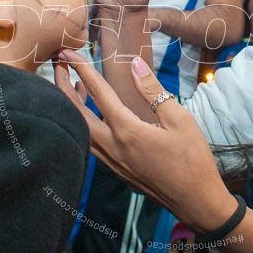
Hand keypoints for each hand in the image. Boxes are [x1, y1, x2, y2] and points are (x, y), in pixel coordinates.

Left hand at [53, 49, 236, 233]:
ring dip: (70, 107)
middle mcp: (113, 147)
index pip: (97, 93)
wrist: (196, 201)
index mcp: (128, 131)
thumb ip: (153, 91)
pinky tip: (93, 116)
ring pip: (79, 131)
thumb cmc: (193, 160)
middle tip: (57, 63)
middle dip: (61, 85)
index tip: (69, 51)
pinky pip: (90, 144)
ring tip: (71, 86)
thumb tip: (135, 65)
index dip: (81, 69)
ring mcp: (112, 162)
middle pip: (75, 113)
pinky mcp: (117, 171)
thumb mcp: (180, 119)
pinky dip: (83, 125)